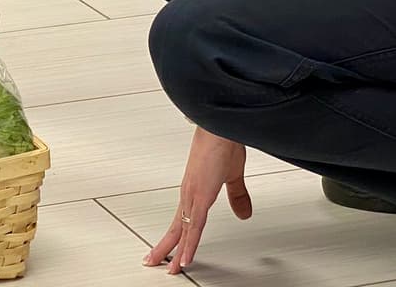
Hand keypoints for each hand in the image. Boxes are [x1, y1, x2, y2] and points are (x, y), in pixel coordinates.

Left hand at [145, 127, 252, 274]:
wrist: (220, 127)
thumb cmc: (223, 143)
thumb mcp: (233, 175)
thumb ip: (237, 196)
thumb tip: (242, 213)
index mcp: (194, 189)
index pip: (183, 219)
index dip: (176, 236)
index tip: (167, 248)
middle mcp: (189, 194)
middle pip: (176, 228)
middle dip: (165, 247)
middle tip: (153, 262)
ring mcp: (192, 195)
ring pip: (182, 230)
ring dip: (175, 251)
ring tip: (169, 268)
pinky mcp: (200, 195)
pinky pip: (195, 226)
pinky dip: (190, 243)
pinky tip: (185, 256)